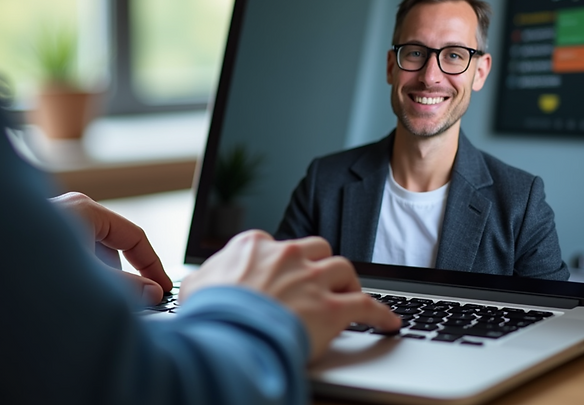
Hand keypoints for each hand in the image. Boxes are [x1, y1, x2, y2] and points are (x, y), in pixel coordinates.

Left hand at [50, 192, 172, 303]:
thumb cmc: (27, 267)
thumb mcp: (88, 277)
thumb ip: (125, 286)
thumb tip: (153, 293)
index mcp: (87, 210)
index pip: (135, 237)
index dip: (152, 265)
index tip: (162, 288)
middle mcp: (73, 212)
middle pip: (114, 248)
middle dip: (120, 278)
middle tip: (126, 304)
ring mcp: (54, 225)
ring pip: (93, 256)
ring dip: (98, 280)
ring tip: (86, 302)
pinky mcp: (41, 241)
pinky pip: (74, 259)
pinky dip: (81, 278)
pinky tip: (70, 297)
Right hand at [179, 230, 399, 360]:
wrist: (226, 337)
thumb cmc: (208, 316)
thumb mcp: (195, 288)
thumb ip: (205, 278)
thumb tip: (200, 282)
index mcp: (255, 246)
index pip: (279, 245)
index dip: (285, 262)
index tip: (287, 275)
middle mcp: (287, 255)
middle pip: (317, 249)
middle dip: (320, 264)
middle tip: (321, 281)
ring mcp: (312, 280)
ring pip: (342, 269)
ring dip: (348, 282)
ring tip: (350, 295)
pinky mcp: (332, 308)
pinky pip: (366, 305)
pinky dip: (381, 314)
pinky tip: (389, 323)